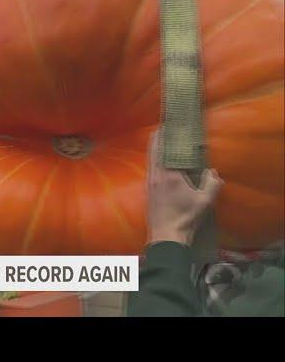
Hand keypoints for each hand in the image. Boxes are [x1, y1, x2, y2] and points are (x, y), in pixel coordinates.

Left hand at [146, 130, 223, 246]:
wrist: (166, 235)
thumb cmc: (186, 217)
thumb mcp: (205, 201)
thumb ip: (212, 183)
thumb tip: (213, 171)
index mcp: (169, 174)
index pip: (167, 149)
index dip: (168, 137)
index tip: (170, 125)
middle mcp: (156, 175)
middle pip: (154, 151)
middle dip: (157, 138)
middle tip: (161, 127)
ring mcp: (150, 183)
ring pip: (150, 159)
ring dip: (154, 148)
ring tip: (158, 139)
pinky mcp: (148, 190)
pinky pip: (149, 168)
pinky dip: (152, 159)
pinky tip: (156, 160)